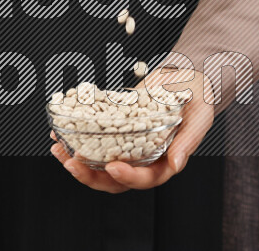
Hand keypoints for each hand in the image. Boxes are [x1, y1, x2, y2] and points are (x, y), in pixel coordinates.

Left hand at [50, 69, 214, 192]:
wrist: (189, 79)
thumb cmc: (199, 99)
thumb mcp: (200, 117)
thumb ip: (188, 142)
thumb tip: (176, 166)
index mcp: (164, 162)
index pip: (144, 179)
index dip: (127, 177)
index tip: (113, 166)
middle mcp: (143, 159)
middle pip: (114, 179)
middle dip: (90, 175)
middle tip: (72, 162)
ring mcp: (127, 146)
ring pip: (98, 164)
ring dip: (77, 161)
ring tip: (58, 150)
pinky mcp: (115, 131)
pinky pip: (94, 141)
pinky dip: (76, 138)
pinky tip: (59, 132)